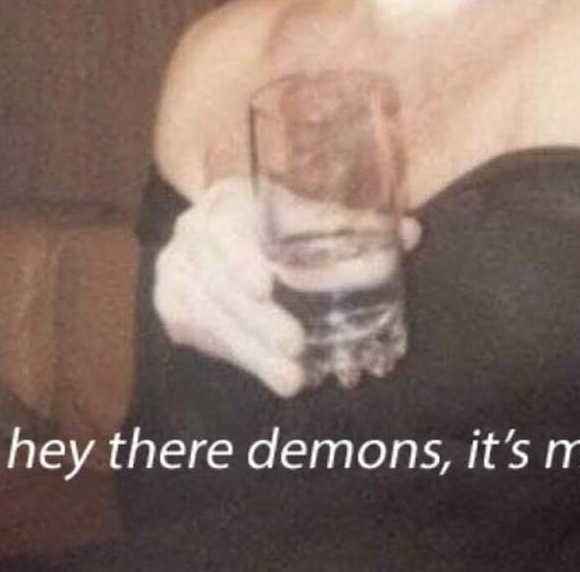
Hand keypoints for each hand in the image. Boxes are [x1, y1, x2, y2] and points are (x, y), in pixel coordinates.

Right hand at [152, 177, 420, 396]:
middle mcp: (193, 231)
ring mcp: (175, 268)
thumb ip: (352, 225)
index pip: (230, 228)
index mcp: (228, 200)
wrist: (218, 227)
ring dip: (252, 351)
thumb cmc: (274, 218)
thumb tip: (410, 233)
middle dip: (259, 320)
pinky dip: (237, 356)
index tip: (266, 285)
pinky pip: (198, 335)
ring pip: (210, 316)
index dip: (241, 256)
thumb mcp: (306, 214)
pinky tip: (269, 374)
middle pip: (221, 282)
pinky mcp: (169, 303)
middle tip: (297, 345)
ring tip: (293, 379)